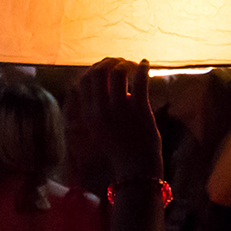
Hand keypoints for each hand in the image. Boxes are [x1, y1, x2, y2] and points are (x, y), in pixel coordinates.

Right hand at [78, 58, 162, 181]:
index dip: (95, 67)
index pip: (85, 79)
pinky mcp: (140, 111)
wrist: (136, 169)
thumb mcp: (99, 128)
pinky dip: (142, 68)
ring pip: (118, 72)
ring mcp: (120, 110)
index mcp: (89, 114)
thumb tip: (111, 79)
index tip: (107, 66)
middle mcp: (101, 110)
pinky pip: (140, 80)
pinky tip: (145, 64)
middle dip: (110, 61)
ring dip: (126, 63)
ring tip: (134, 64)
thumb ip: (98, 107)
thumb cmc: (120, 147)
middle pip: (99, 71)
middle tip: (121, 62)